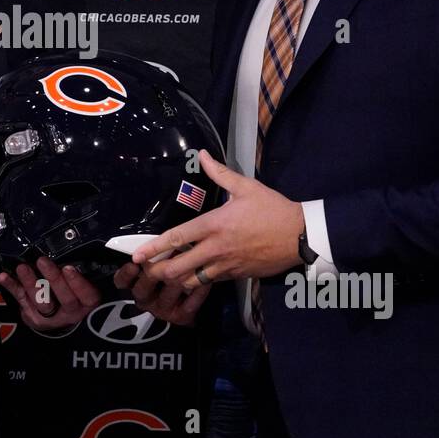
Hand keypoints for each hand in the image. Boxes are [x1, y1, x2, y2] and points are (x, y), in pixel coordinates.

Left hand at [0, 257, 100, 331]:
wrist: (59, 319)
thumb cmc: (73, 292)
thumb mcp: (83, 286)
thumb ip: (81, 272)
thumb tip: (70, 249)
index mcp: (87, 303)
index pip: (87, 295)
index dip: (78, 283)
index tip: (68, 267)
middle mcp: (70, 313)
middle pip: (65, 299)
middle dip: (53, 278)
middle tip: (42, 261)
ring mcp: (50, 317)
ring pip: (41, 302)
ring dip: (31, 283)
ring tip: (22, 268)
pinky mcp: (31, 316)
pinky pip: (21, 299)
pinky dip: (12, 286)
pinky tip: (3, 277)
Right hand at [114, 262, 209, 325]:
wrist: (192, 301)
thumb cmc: (173, 269)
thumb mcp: (159, 260)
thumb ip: (154, 254)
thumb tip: (158, 240)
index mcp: (136, 285)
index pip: (122, 281)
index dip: (126, 273)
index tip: (134, 262)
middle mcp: (145, 300)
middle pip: (143, 288)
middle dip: (154, 272)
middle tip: (165, 259)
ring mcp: (162, 310)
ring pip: (168, 292)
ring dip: (182, 274)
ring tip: (193, 262)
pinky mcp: (179, 317)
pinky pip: (189, 304)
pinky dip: (198, 291)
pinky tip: (206, 281)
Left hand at [132, 150, 304, 288]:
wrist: (300, 235)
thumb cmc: (272, 209)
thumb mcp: (246, 187)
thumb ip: (220, 172)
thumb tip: (203, 154)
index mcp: (215, 225)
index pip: (177, 238)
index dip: (154, 248)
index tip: (137, 254)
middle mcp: (216, 248)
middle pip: (179, 267)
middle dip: (159, 272)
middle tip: (146, 271)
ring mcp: (226, 265)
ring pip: (192, 281)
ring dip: (176, 280)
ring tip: (165, 278)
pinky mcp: (236, 275)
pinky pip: (210, 283)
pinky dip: (197, 283)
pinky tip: (191, 278)